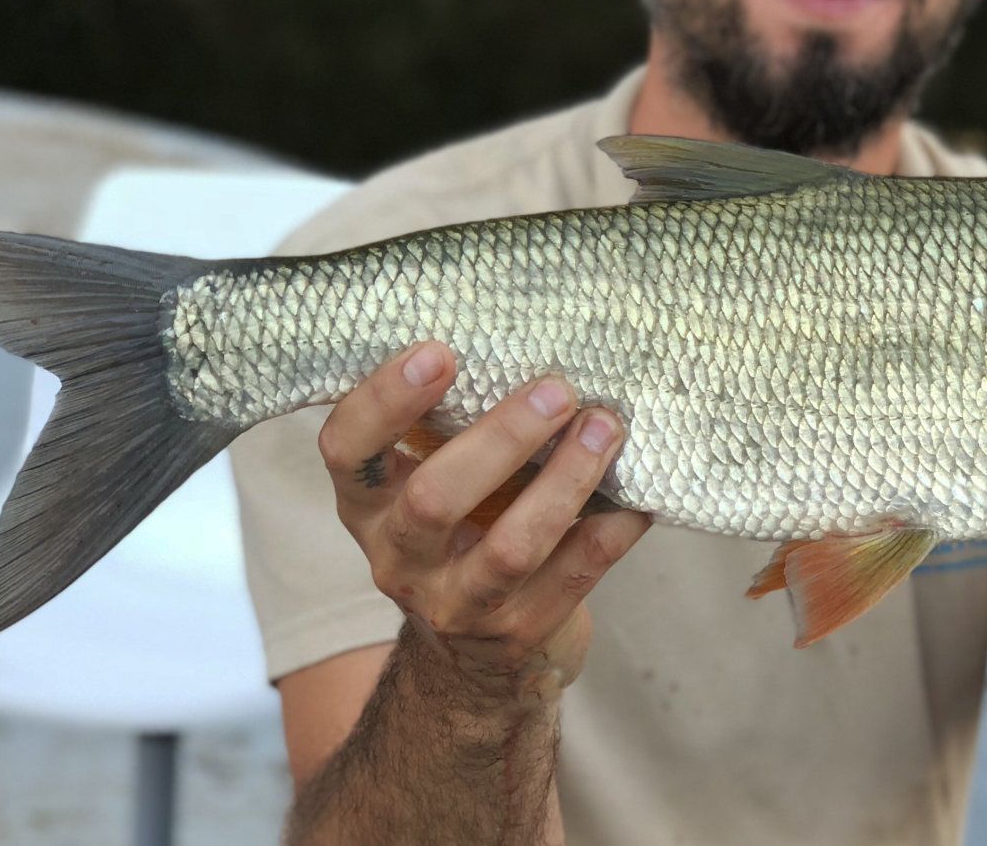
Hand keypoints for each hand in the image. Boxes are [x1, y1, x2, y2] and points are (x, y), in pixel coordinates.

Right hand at [316, 342, 651, 697]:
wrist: (474, 658)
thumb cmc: (463, 529)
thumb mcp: (434, 478)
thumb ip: (452, 423)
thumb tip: (521, 327)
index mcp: (368, 505)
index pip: (347, 451)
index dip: (383, 401)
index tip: (439, 351)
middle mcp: (398, 559)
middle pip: (434, 499)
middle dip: (502, 438)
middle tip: (557, 388)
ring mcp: (457, 605)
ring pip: (511, 548)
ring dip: (566, 480)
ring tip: (605, 427)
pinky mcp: (517, 634)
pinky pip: (572, 577)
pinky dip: (611, 530)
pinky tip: (640, 496)